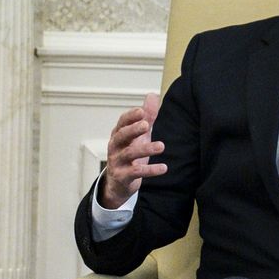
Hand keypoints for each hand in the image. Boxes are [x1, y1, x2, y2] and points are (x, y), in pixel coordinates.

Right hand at [100, 93, 165, 208]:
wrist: (118, 182)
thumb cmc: (129, 154)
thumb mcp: (138, 135)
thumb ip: (147, 117)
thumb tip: (153, 95)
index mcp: (119, 134)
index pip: (122, 122)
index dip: (130, 117)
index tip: (141, 111)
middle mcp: (115, 147)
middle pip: (121, 136)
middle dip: (133, 130)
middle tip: (146, 125)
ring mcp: (117, 162)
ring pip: (129, 154)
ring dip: (145, 149)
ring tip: (161, 146)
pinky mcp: (122, 176)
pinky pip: (135, 172)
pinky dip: (150, 170)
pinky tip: (163, 168)